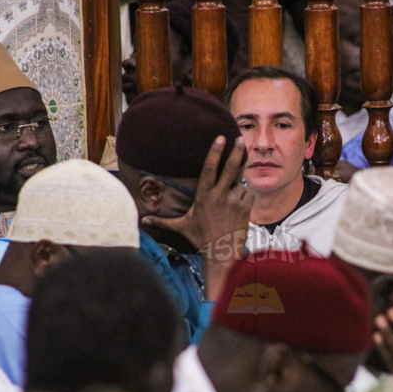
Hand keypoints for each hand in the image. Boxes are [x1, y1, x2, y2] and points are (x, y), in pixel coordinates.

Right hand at [141, 136, 253, 298]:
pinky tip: (239, 204)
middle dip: (235, 152)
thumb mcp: (181, 227)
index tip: (220, 138)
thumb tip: (143, 222)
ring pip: (240, 182)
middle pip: (230, 168)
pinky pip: (249, 193)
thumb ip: (163, 222)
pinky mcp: (245, 208)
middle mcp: (219, 195)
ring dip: (239, 183)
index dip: (215, 151)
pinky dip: (246, 195)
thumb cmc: (201, 239)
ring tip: (233, 195)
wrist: (222, 253)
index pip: (209, 168)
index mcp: (204, 196)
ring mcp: (234, 201)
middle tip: (239, 139)